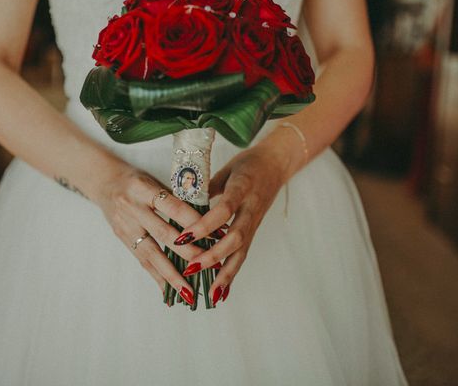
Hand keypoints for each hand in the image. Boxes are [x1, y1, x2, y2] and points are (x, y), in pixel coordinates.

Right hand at [95, 164, 205, 305]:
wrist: (104, 181)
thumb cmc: (138, 180)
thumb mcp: (156, 180)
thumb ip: (177, 198)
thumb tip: (209, 218)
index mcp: (144, 189)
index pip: (174, 207)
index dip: (196, 222)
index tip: (217, 235)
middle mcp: (132, 208)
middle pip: (163, 234)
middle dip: (188, 252)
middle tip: (210, 266)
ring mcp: (125, 226)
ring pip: (151, 254)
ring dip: (172, 275)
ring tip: (190, 292)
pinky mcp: (122, 239)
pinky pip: (142, 261)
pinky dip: (157, 277)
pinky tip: (169, 293)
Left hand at [173, 140, 292, 305]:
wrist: (276, 165)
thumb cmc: (247, 164)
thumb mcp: (225, 168)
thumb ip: (205, 187)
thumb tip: (181, 203)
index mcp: (242, 188)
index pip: (224, 209)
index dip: (204, 224)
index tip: (184, 236)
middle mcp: (250, 208)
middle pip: (235, 237)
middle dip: (213, 255)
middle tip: (191, 267)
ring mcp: (254, 222)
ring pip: (241, 251)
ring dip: (225, 274)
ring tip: (210, 294)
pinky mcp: (253, 231)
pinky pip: (242, 255)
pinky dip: (231, 274)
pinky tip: (220, 292)